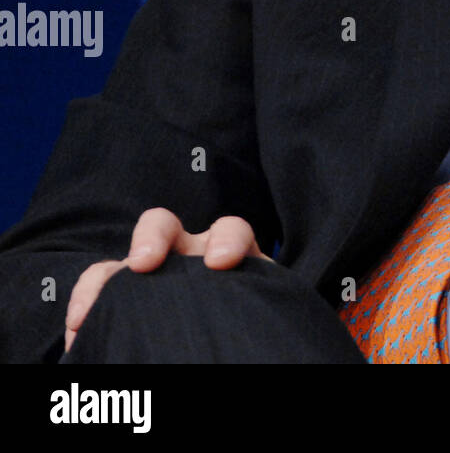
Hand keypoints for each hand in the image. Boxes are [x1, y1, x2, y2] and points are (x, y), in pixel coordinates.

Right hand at [64, 207, 270, 353]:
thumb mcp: (253, 310)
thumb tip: (245, 336)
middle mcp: (187, 255)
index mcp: (229, 253)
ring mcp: (154, 271)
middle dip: (152, 238)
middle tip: (143, 263)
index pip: (231, 230)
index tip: (220, 262)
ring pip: (119, 260)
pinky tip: (78, 336)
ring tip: (87, 311)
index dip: (228, 240)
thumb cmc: (246, 320)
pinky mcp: (126, 294)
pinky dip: (84, 307)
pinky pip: (97, 288)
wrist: (227, 339)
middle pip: (165, 227)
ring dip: (103, 278)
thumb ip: (250, 309)